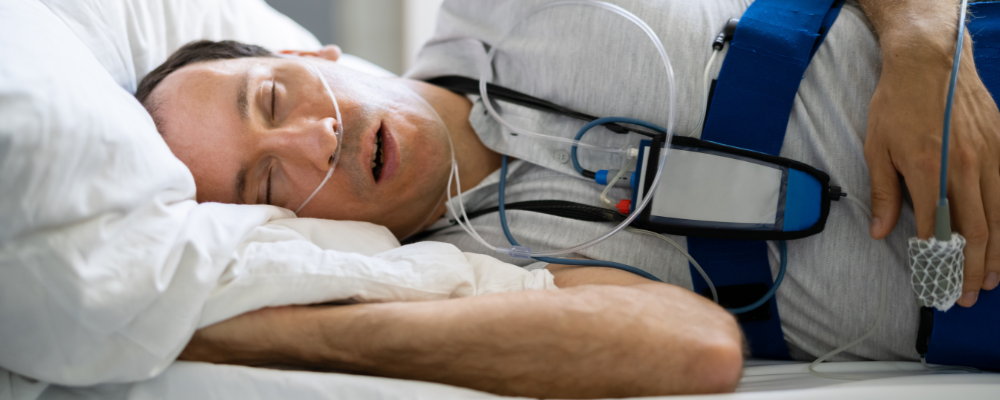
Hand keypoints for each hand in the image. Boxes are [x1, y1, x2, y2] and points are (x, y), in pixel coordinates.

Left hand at [865, 33, 999, 307]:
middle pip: (977, 230)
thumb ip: (884, 193)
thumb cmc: (898, 103)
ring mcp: (989, 157)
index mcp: (929, 171)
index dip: (939, 263)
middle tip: (969, 295)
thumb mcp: (877, 147)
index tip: (937, 286)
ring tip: (990, 279)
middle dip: (973, 268)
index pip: (938, 230)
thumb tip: (882, 232)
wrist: (930, 60)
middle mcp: (965, 168)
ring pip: (999, 215)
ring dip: (996, 253)